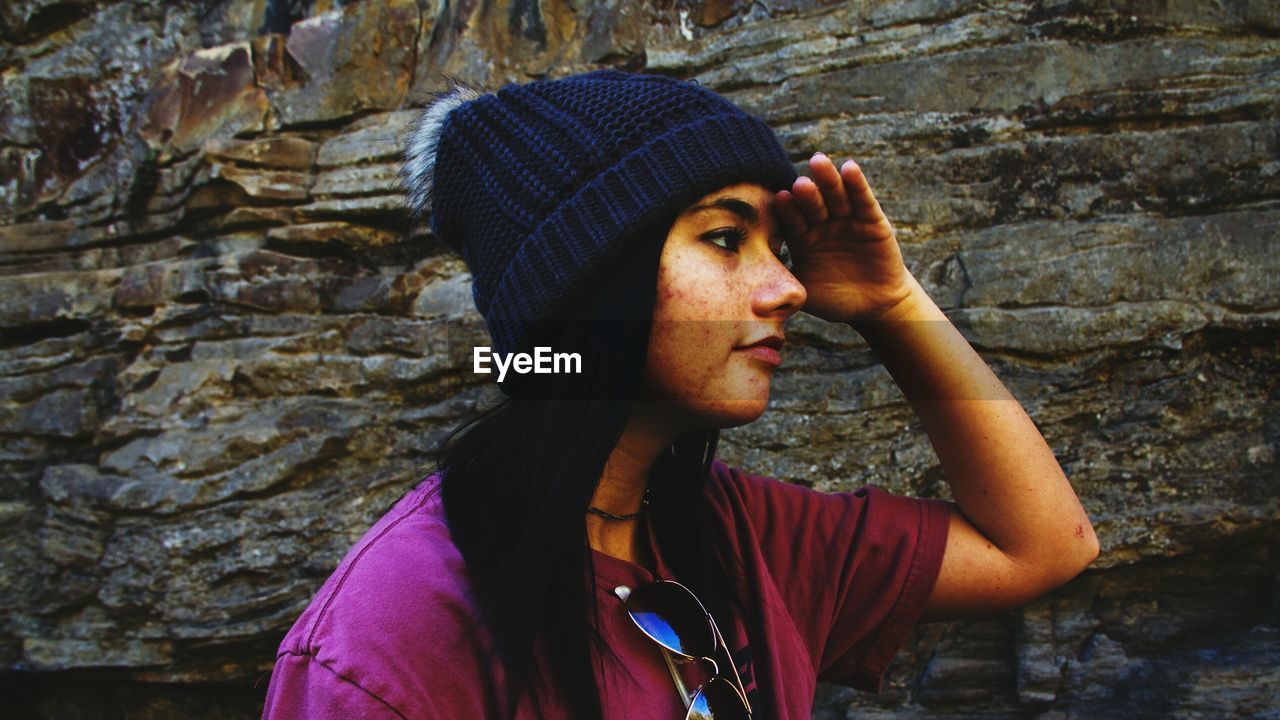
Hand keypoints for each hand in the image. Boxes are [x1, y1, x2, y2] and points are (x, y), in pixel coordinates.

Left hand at [774, 153, 914, 324]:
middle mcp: (822, 223)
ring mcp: (846, 219)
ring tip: (818, 162)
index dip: (787, 211)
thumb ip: (783, 285)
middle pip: (812, 202)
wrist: (872, 307)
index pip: (792, 220)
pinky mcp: (871, 220)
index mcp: (802, 237)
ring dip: (827, 179)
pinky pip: (862, 200)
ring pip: (835, 195)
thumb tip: (751, 292)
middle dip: (805, 193)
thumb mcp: (804, 292)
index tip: (778, 200)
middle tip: (798, 183)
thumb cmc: (834, 300)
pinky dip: (857, 184)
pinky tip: (849, 168)